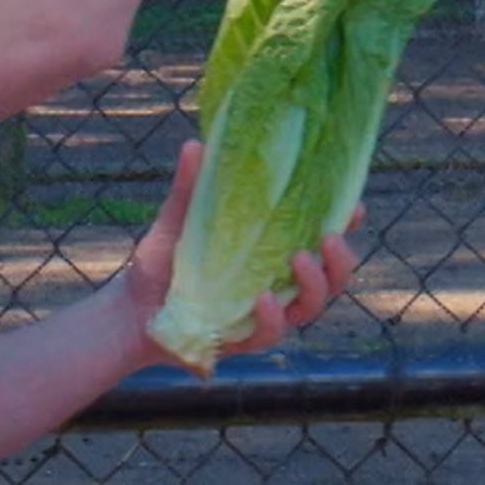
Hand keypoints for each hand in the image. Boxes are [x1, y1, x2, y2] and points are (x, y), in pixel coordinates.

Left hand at [113, 138, 364, 374]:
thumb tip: (196, 143)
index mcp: (271, 253)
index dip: (343, 225)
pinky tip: (262, 297)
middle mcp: (276, 284)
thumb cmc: (161, 264)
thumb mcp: (177, 221)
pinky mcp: (242, 340)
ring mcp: (263, 316)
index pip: (319, 240)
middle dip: (341, 259)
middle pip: (331, 278)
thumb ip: (191, 187)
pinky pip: (270, 333)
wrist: (129, 311)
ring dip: (314, 284)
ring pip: (310, 308)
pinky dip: (271, 316)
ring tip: (300, 258)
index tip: (355, 206)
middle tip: (330, 236)